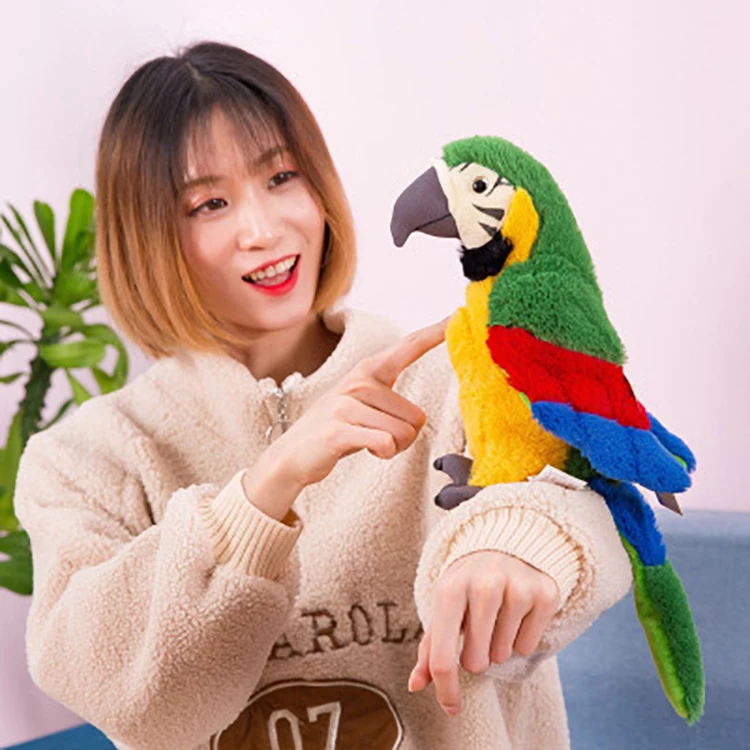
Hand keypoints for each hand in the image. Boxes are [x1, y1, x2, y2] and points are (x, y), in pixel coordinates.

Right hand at [248, 316, 449, 518]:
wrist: (292, 455)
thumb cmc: (339, 429)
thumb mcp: (363, 403)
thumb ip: (389, 398)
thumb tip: (421, 416)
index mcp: (368, 370)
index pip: (409, 346)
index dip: (436, 332)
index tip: (458, 313)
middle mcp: (359, 381)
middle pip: (417, 417)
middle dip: (405, 437)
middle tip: (377, 437)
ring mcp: (346, 404)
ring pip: (404, 434)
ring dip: (393, 448)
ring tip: (367, 443)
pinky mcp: (339, 429)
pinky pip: (386, 443)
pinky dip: (383, 454)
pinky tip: (366, 451)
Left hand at [408, 550, 559, 715]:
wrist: (505, 545)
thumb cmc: (468, 585)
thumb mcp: (445, 606)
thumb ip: (430, 647)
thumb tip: (415, 685)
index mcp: (450, 589)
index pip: (443, 656)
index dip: (446, 689)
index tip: (452, 709)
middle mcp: (483, 584)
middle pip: (476, 661)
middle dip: (476, 655)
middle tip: (479, 629)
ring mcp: (516, 586)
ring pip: (503, 655)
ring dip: (499, 646)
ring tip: (498, 616)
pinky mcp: (545, 593)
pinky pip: (529, 647)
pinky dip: (522, 640)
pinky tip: (518, 614)